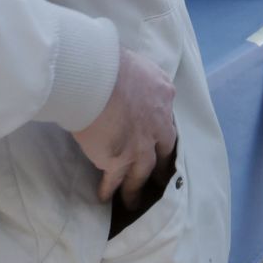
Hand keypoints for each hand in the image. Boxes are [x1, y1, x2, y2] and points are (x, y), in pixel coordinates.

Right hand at [72, 47, 176, 206]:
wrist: (95, 77)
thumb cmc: (111, 62)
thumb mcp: (139, 63)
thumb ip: (142, 76)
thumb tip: (134, 78)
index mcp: (164, 94)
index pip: (167, 117)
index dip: (163, 131)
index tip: (160, 140)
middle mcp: (158, 122)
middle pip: (164, 148)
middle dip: (162, 164)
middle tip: (160, 177)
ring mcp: (140, 144)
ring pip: (143, 171)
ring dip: (138, 187)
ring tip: (135, 200)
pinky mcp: (119, 159)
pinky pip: (116, 180)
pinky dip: (110, 190)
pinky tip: (106, 198)